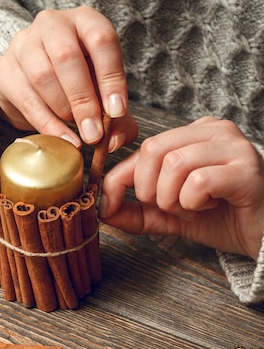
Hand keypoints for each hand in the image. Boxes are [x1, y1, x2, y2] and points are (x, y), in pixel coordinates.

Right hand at [0, 6, 137, 149]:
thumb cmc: (79, 82)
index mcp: (85, 20)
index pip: (102, 40)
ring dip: (63, 110)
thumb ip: (117, 118)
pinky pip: (26, 98)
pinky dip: (46, 123)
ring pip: (43, 75)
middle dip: (83, 100)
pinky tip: (61, 138)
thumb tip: (114, 142)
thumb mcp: (103, 93)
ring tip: (78, 133)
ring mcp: (23, 44)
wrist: (34, 81)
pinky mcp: (5, 69)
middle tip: (94, 133)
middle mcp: (52, 24)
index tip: (117, 111)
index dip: (111, 78)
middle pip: (67, 57)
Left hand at [99, 116, 263, 259]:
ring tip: (192, 209)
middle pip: (153, 150)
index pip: (142, 149)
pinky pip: (199, 182)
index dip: (118, 180)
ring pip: (174, 164)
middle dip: (149, 190)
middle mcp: (214, 131)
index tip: (108, 206)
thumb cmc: (222, 218)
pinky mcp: (246, 170)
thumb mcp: (170, 215)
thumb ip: (137, 211)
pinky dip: (194, 203)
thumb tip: (102, 209)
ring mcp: (233, 146)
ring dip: (173, 199)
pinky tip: (211, 206)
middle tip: (169, 208)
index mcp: (193, 134)